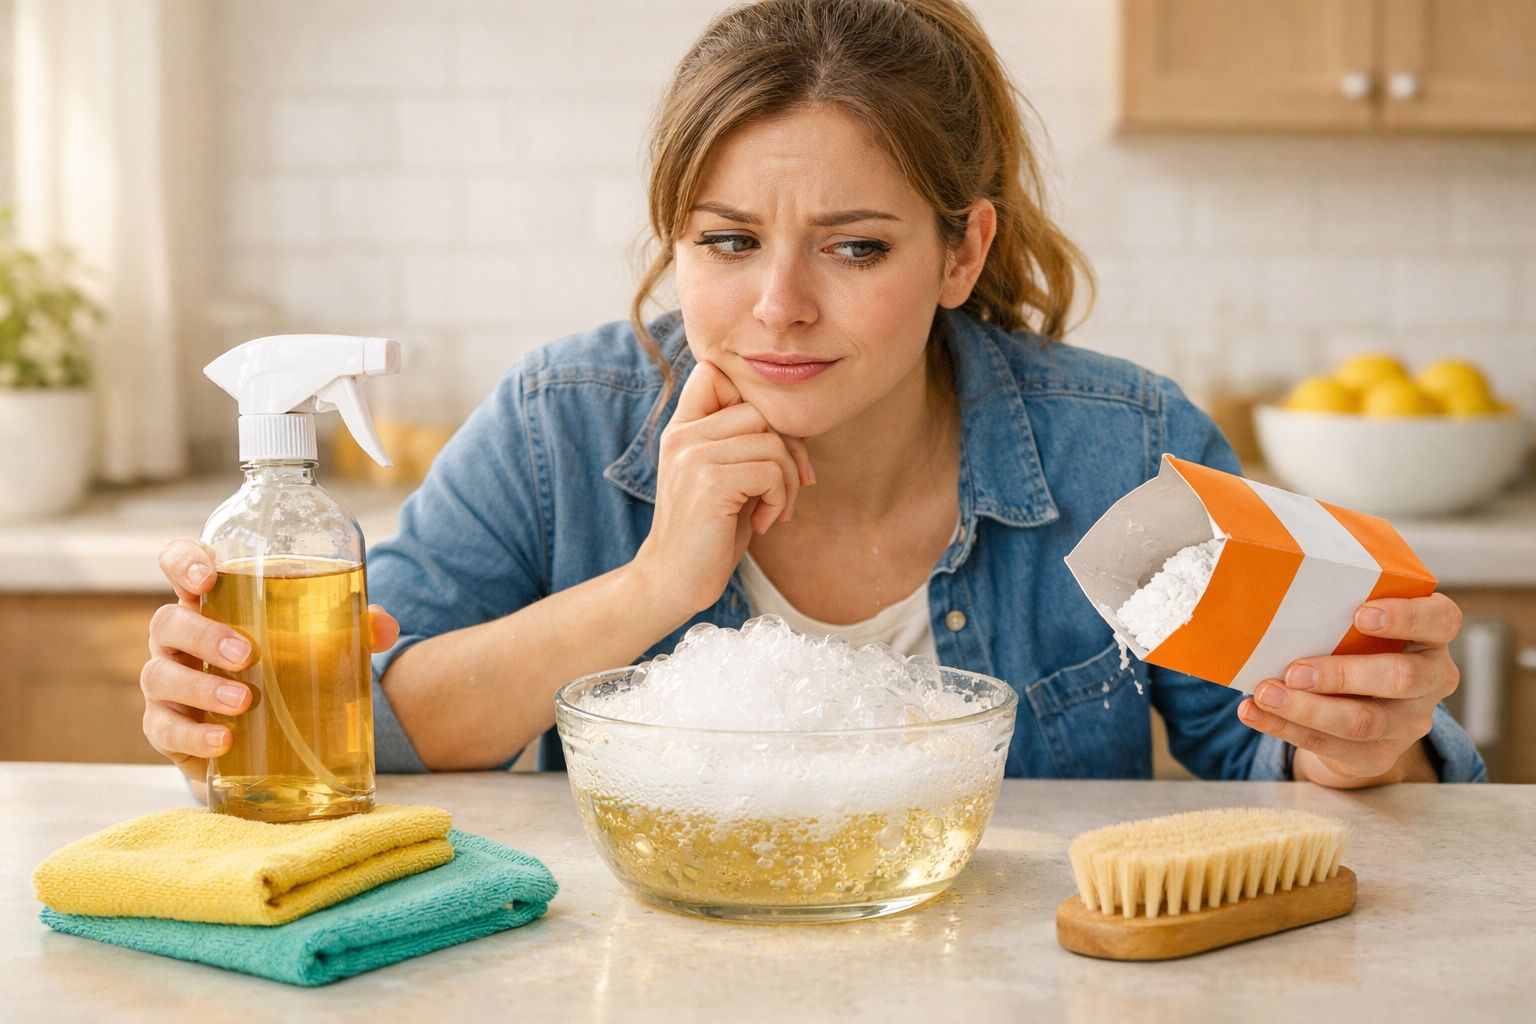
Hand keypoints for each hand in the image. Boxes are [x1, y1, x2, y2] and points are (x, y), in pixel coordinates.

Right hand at [144, 539, 400, 797]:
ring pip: (161, 675)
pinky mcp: (166, 727)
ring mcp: (167, 682)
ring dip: (202, 687)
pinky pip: (164, 728)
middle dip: (203, 634)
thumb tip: (383, 626)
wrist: (268, 741)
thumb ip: (353, 630)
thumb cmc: (286, 670)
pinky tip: (222, 741)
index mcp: (212, 604)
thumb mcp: (319, 645)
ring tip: (244, 701)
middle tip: (246, 653)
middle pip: (168, 622)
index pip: (179, 565)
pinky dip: (192, 735)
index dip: (183, 561)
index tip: (207, 576)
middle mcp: (179, 639)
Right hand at [633, 360, 813, 617]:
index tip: (765, 445)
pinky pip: (770, 470)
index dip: (752, 400)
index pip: (716, 373)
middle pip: (760, 409)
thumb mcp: (726, 478)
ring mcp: (694, 455)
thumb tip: (800, 420)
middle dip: (788, 449)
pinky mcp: (710, 482)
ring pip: (772, 441)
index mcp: (682, 428)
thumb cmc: (709, 533)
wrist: (674, 582)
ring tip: (774, 511)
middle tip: (787, 488)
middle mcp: (683, 434)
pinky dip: (780, 499)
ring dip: (787, 482)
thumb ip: (744, 443)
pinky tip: (764, 523)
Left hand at [1237, 594, 1461, 786]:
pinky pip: (1331, 746)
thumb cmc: (1354, 647)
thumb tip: (1270, 592)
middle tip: (1294, 671)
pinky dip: (1286, 729)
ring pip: (1363, 721)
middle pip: (1402, 678)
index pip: (1441, 621)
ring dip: (1307, 709)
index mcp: (1431, 636)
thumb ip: (1334, 611)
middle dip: (1342, 674)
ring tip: (1265, 694)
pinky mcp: (1379, 755)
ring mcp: (1409, 722)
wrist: (1359, 710)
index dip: (1406, 617)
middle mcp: (1431, 679)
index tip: (1360, 614)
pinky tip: (1255, 713)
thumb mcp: (1356, 626)